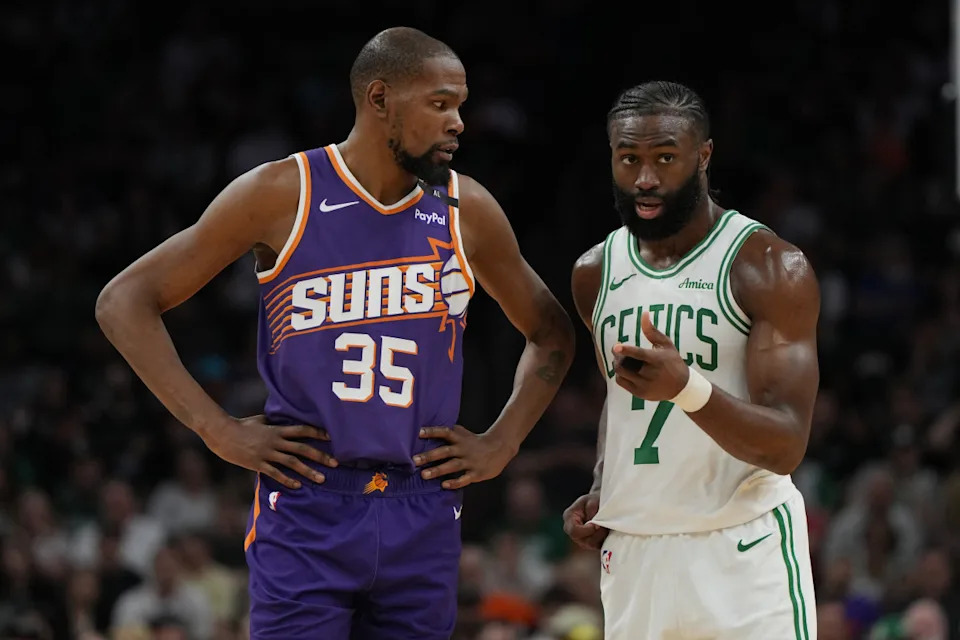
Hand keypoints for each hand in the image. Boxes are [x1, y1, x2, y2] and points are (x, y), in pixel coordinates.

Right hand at [202, 415, 336, 489]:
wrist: (221, 434)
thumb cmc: (241, 425)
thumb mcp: (260, 420)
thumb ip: (273, 422)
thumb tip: (284, 419)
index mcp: (276, 429)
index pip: (302, 430)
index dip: (318, 433)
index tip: (332, 438)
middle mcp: (275, 441)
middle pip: (302, 448)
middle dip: (320, 456)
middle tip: (336, 463)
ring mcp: (266, 453)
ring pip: (292, 463)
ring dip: (308, 471)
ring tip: (322, 479)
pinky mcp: (257, 464)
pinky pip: (275, 473)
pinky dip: (287, 480)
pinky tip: (298, 486)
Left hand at [413, 426, 515, 489]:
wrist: (501, 447)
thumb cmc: (477, 441)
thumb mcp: (464, 434)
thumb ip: (450, 433)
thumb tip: (431, 430)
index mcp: (460, 438)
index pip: (444, 432)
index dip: (432, 432)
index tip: (418, 433)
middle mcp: (463, 449)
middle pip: (445, 451)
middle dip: (429, 456)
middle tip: (414, 460)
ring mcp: (470, 461)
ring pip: (452, 466)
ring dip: (438, 470)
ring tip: (423, 475)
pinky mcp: (477, 473)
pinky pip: (464, 478)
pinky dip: (455, 482)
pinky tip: (444, 485)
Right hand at [563, 492, 607, 549]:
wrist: (599, 503)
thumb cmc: (594, 500)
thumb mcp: (592, 500)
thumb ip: (592, 511)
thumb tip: (594, 523)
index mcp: (569, 517)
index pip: (573, 530)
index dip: (586, 530)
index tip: (597, 525)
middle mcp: (572, 530)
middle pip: (582, 541)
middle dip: (596, 534)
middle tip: (604, 526)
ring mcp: (580, 539)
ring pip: (591, 545)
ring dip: (600, 537)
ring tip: (606, 527)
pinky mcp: (590, 544)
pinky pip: (597, 547)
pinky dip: (603, 540)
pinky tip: (606, 531)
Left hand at [613, 311, 689, 401]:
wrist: (681, 387)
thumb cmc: (672, 361)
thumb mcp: (666, 345)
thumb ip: (652, 331)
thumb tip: (644, 313)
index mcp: (657, 360)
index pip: (639, 354)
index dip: (626, 350)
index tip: (616, 346)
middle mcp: (651, 374)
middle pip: (625, 365)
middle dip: (618, 356)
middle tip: (618, 350)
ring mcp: (645, 386)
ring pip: (621, 374)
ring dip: (617, 365)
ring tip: (621, 359)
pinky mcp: (640, 394)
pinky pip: (622, 383)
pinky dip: (620, 375)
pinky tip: (626, 370)